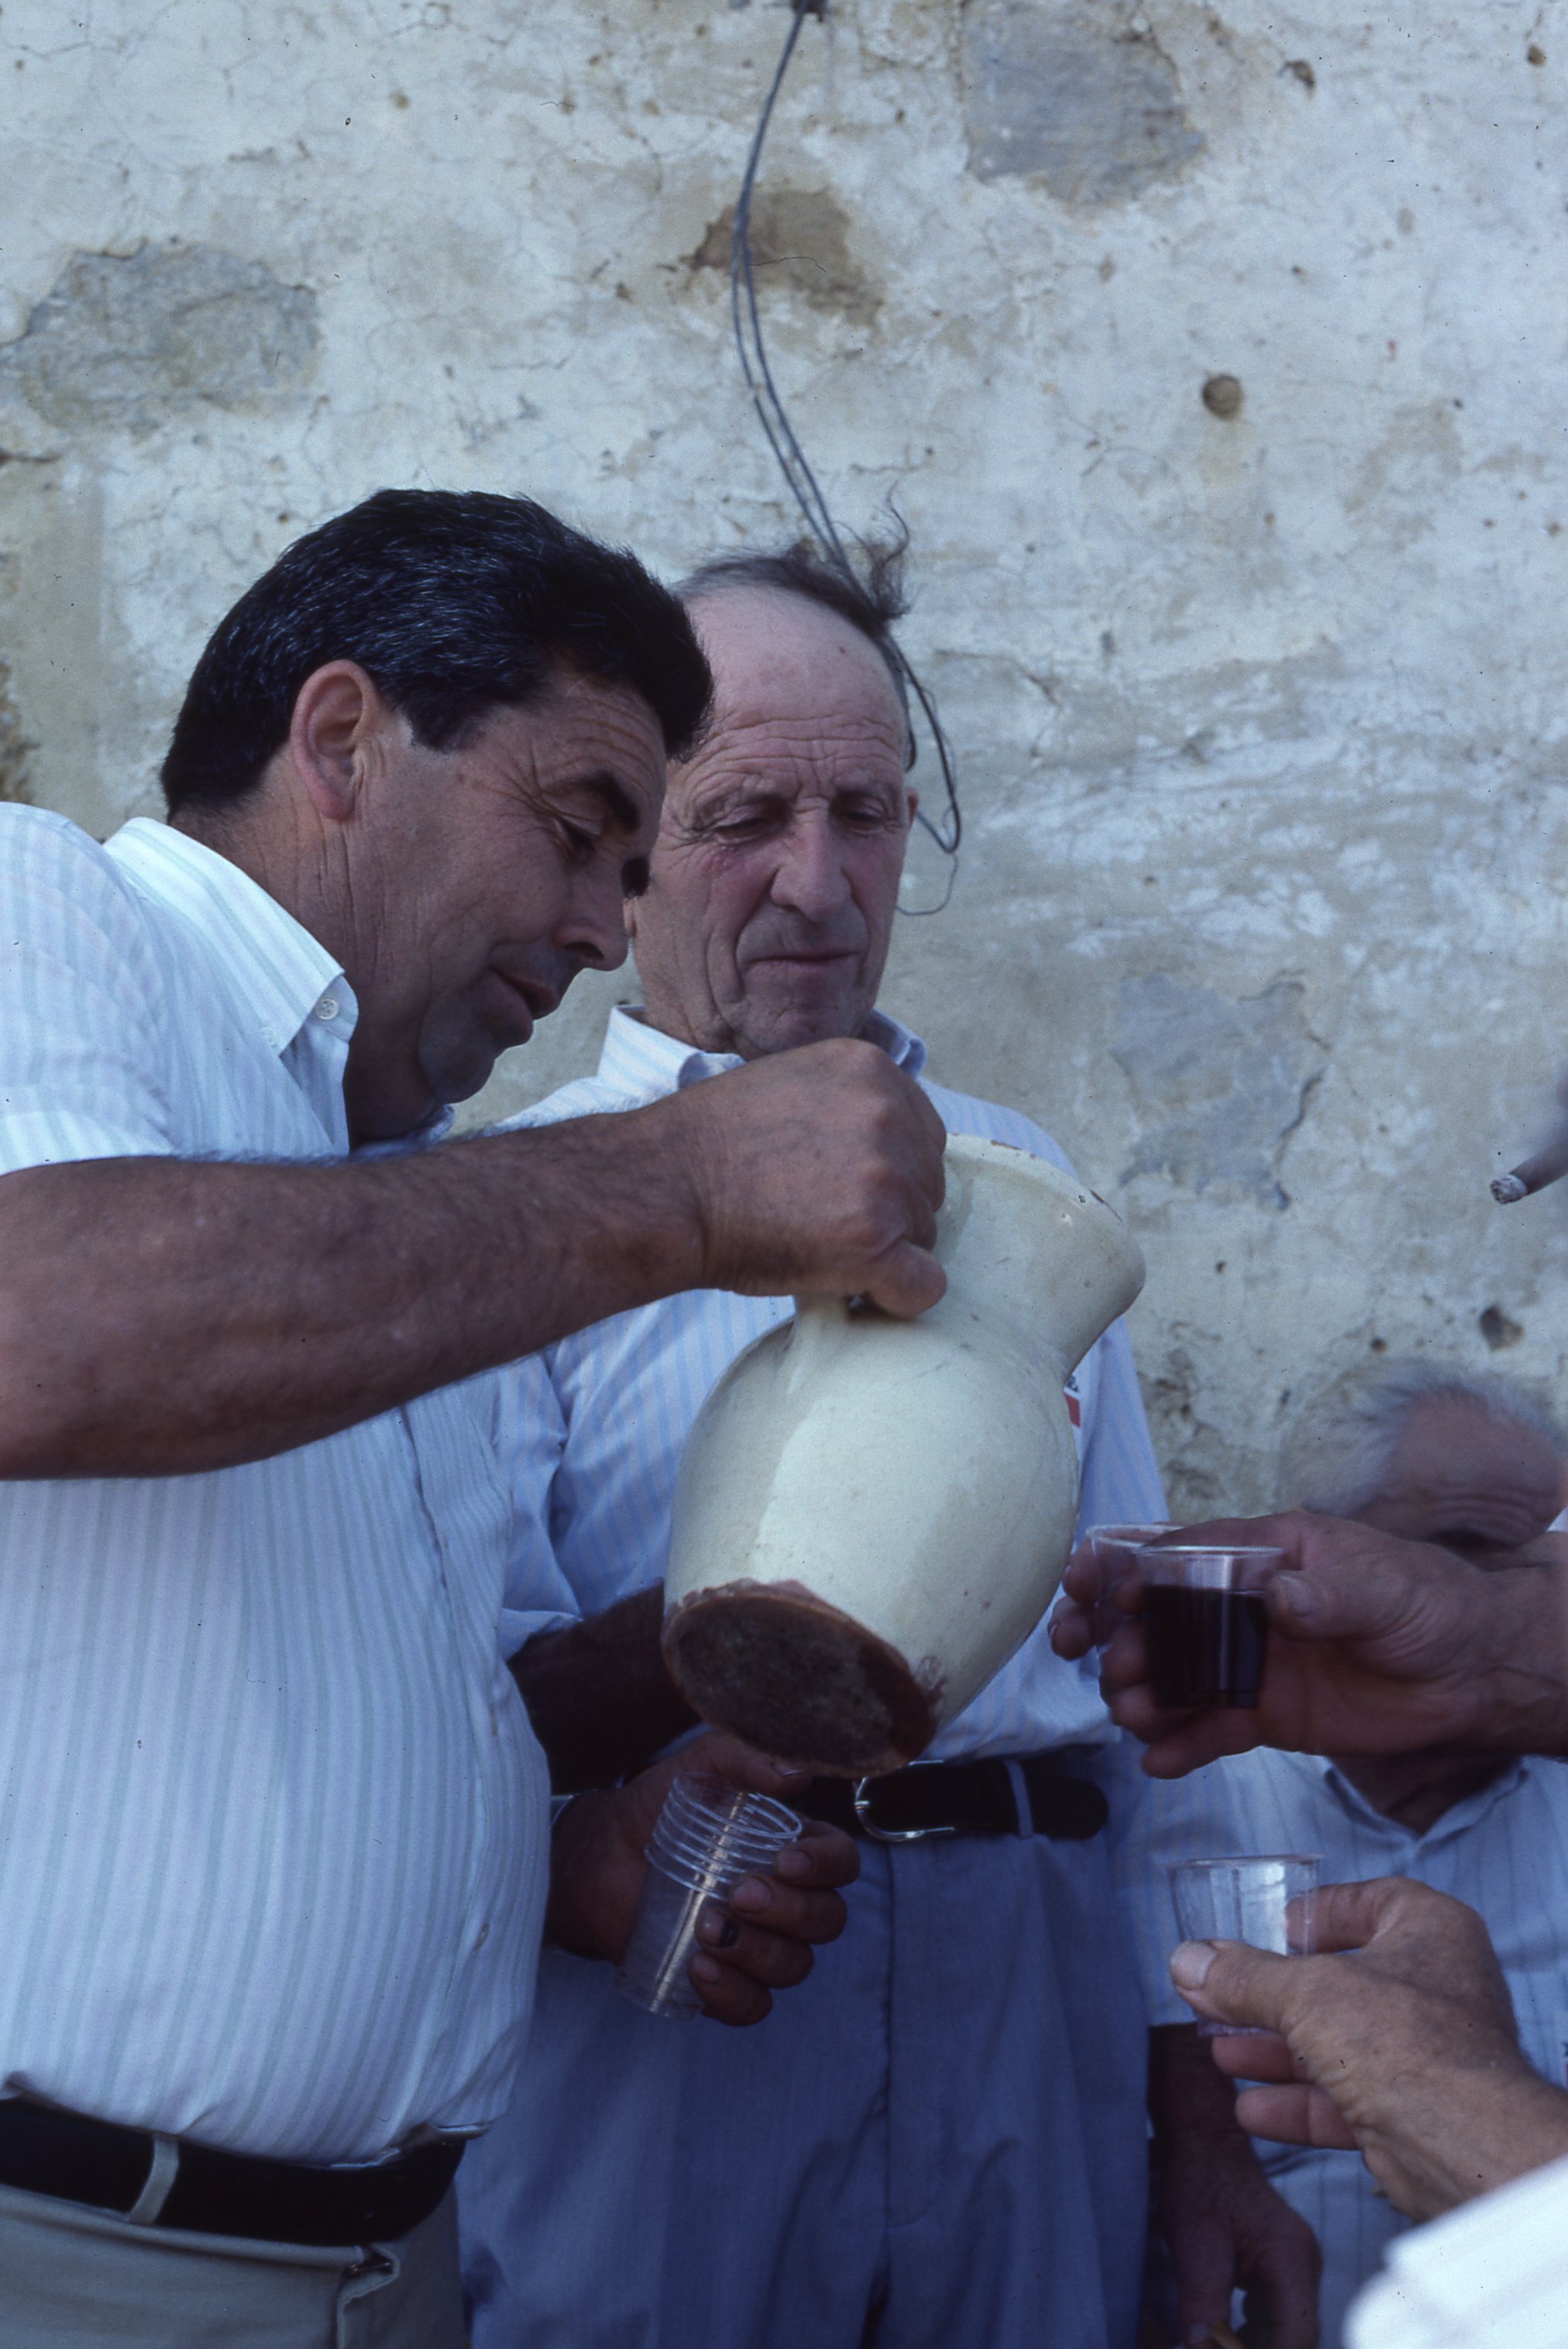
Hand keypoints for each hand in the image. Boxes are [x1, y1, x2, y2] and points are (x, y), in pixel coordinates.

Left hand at [545, 1731, 857, 2024]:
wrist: (598, 1856)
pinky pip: (752, 2006)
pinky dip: (734, 1994)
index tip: (785, 1860)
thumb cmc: (656, 1808)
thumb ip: (742, 1758)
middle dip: (791, 1912)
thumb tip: (794, 1771)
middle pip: (827, 1921)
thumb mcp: (695, 1770)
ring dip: (759, 1953)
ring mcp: (757, 1945)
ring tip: (707, 1929)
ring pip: (794, 1967)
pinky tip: (700, 1968)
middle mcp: (785, 1900)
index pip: (841, 1863)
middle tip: (738, 1893)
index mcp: (793, 1848)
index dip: (826, 1867)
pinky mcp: (724, 1982)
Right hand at [656, 1038, 947, 1317]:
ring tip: (814, 1243)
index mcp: (871, 1068)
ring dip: (882, 1251)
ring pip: (925, 1234)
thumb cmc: (709, 1146)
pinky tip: (850, 1288)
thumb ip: (848, 1105)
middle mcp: (888, 1114)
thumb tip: (890, 1149)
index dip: (887, 1172)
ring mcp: (886, 1177)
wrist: (662, 1189)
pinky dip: (893, 1298)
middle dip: (888, 1211)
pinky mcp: (875, 1239)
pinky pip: (923, 1287)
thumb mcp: (791, 1085)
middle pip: (928, 1185)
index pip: (923, 1136)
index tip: (840, 1189)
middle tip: (819, 1218)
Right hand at [1052, 1512, 1566, 1777]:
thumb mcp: (1385, 1586)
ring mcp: (1251, 1661)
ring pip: (1175, 1674)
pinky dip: (1180, 1744)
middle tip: (1085, 1655)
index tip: (1092, 1587)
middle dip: (1113, 1631)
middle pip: (1157, 1614)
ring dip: (1142, 1691)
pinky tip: (1157, 1761)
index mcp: (1264, 1554)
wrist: (1473, 1675)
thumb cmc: (1431, 1605)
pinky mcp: (1265, 1713)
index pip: (1179, 1552)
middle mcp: (1244, 1606)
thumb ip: (1328, 1591)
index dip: (1128, 1567)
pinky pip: (1210, 1728)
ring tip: (1132, 1713)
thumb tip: (1279, 1595)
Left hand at [1150, 2025, 1320, 2348]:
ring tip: (1204, 2341)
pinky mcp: (1279, 2267)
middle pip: (1294, 2339)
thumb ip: (1204, 2300)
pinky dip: (1247, 2334)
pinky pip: (1272, 2316)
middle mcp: (1303, 2267)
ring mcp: (1295, 2267)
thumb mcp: (1195, 2242)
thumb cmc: (1197, 2178)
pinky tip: (1216, 2334)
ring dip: (1248, 2344)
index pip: (1296, 2339)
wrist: (1200, 2135)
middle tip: (1204, 2347)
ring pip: (1284, 2332)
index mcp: (1292, 2260)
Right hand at [1169, 1877, 1567, 2219]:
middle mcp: (1437, 1988)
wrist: (1459, 2143)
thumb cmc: (1404, 2040)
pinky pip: (1347, 2099)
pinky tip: (1252, 2110)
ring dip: (1277, 2051)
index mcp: (1432, 1932)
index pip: (1376, 1901)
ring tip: (1221, 2051)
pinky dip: (1298, 2104)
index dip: (1325, 1910)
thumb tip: (1186, 1961)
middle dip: (1275, 1995)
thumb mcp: (1304, 1992)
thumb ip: (1242, 1977)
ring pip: (1339, 2044)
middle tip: (1222, 1996)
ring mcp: (1427, 2054)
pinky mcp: (1414, 2111)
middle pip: (1343, 1981)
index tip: (1280, 1925)